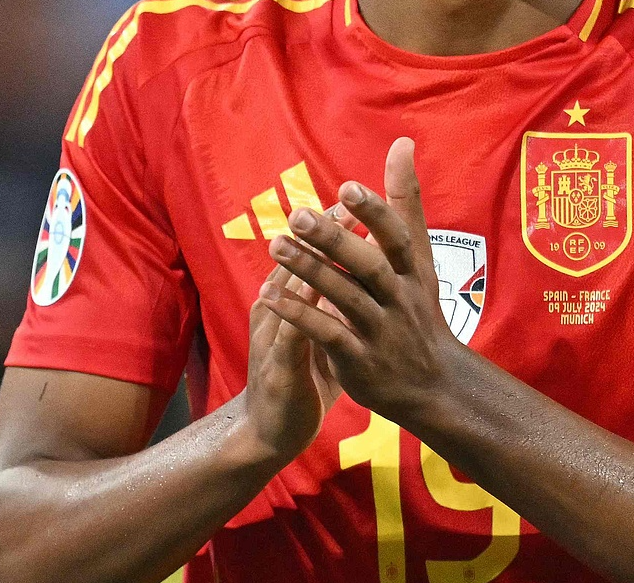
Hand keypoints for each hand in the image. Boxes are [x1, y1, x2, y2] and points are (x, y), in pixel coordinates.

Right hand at [242, 218, 347, 458]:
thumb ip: (335, 301)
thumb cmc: (301, 378)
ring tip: (330, 237)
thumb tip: (364, 269)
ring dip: (307, 262)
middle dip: (321, 234)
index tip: (357, 199)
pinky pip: (290, 337)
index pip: (309, 255)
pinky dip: (300, 313)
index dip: (332, 228)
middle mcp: (277, 312)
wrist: (269, 433)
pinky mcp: (279, 369)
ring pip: (289, 292)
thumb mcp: (321, 333)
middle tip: (347, 203)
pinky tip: (315, 296)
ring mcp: (274, 338)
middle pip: (297, 263)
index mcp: (289, 302)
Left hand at [261, 137, 462, 422]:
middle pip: (370, 267)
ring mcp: (381, 331)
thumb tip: (402, 143)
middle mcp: (400, 299)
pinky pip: (328, 336)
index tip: (347, 186)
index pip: (399, 237)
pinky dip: (301, 316)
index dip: (376, 212)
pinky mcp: (360, 360)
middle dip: (336, 241)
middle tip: (298, 215)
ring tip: (275, 245)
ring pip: (345, 299)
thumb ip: (406, 201)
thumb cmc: (419, 309)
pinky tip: (271, 296)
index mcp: (414, 272)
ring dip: (310, 272)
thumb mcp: (420, 256)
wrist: (435, 385)